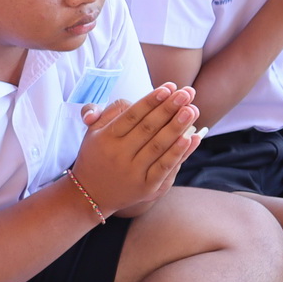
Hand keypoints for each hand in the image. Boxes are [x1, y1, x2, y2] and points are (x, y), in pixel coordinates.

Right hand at [72, 84, 201, 213]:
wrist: (90, 194)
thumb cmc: (96, 156)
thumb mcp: (92, 132)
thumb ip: (105, 112)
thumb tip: (126, 102)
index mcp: (105, 138)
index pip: (132, 115)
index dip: (151, 100)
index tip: (169, 87)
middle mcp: (118, 154)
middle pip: (148, 128)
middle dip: (169, 109)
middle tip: (186, 93)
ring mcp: (133, 172)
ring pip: (158, 146)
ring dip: (177, 127)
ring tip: (192, 110)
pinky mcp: (146, 187)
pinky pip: (164, 167)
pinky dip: (179, 152)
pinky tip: (191, 138)